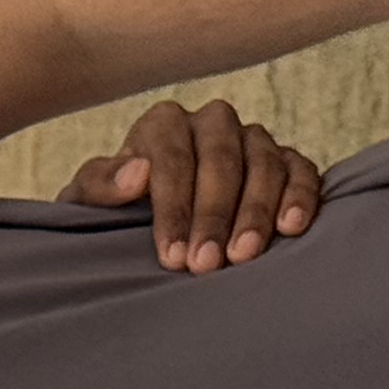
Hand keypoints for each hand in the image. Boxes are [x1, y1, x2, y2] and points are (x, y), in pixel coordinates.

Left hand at [61, 97, 324, 271]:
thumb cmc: (114, 212)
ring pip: (264, 164)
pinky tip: (292, 228)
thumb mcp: (87, 202)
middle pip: (221, 161)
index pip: (172, 158)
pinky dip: (301, 195)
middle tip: (205, 265)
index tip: (171, 256)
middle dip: (213, 215)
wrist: (143, 223)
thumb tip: (137, 173)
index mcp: (163, 124)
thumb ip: (99, 185)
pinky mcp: (286, 159)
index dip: (173, 209)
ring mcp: (253, 139)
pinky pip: (301, 169)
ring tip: (243, 256)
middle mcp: (212, 123)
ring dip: (256, 212)